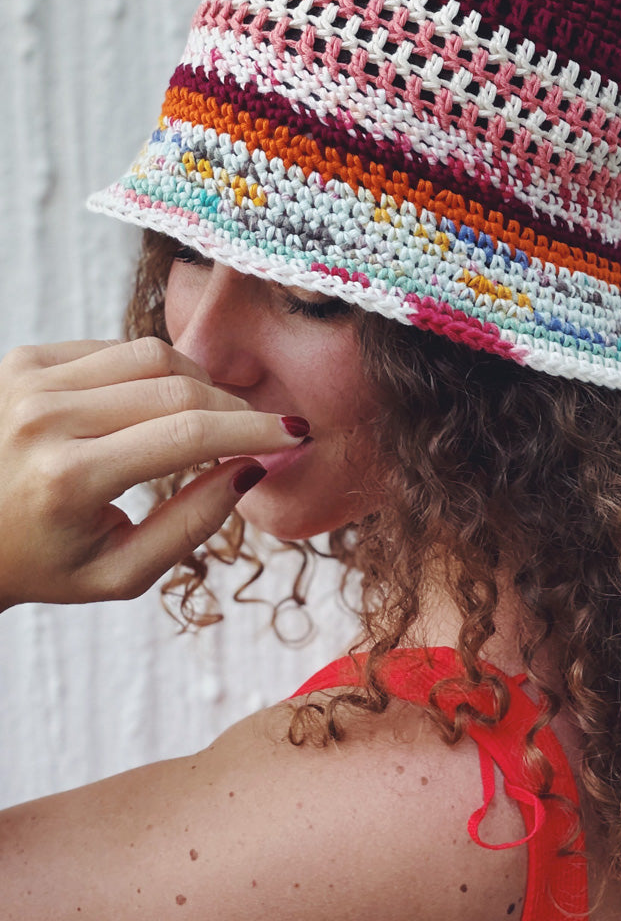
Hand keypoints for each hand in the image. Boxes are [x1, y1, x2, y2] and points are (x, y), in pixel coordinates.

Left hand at [0, 336, 307, 610]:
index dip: (253, 430)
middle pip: (177, 389)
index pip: (187, 435)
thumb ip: (190, 526)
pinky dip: (150, 372)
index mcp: (68, 480)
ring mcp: (29, 382)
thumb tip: (251, 469)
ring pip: (151, 355)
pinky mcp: (25, 359)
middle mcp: (44, 421)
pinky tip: (150, 404)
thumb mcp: (119, 573)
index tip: (294, 433)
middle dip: (233, 408)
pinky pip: (116, 347)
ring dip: (196, 382)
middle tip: (260, 431)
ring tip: (207, 417)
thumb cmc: (43, 561)